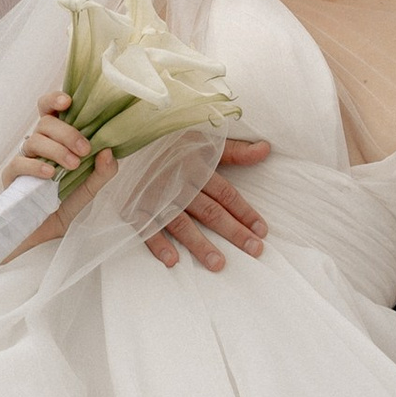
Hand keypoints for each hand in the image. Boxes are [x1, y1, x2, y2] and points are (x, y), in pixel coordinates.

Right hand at [4, 93, 108, 201]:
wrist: (49, 229)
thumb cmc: (68, 199)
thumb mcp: (92, 185)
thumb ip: (104, 170)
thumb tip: (109, 151)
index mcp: (56, 138)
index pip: (50, 109)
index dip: (55, 99)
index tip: (68, 102)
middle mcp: (39, 143)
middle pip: (46, 121)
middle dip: (67, 133)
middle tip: (84, 149)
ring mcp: (24, 157)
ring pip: (35, 140)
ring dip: (57, 150)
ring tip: (73, 166)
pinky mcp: (12, 175)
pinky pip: (19, 162)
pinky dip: (37, 166)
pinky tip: (51, 174)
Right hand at [143, 140, 272, 273]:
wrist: (128, 131)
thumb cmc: (170, 137)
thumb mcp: (203, 136)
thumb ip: (235, 149)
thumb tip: (266, 148)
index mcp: (198, 166)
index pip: (226, 194)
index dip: (245, 212)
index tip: (262, 231)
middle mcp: (180, 183)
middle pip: (211, 211)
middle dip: (234, 232)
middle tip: (255, 250)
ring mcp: (157, 195)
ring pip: (183, 224)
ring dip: (200, 245)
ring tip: (218, 265)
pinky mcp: (136, 203)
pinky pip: (146, 226)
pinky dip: (158, 244)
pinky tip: (172, 261)